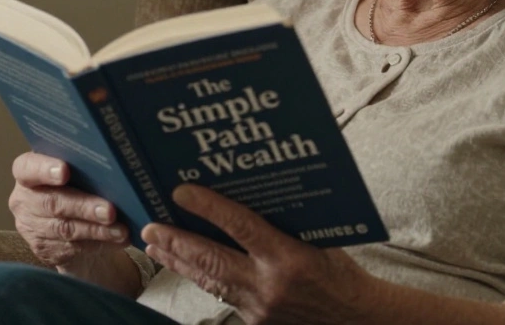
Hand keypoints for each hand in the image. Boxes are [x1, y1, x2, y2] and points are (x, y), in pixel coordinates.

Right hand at [9, 151, 129, 271]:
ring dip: (96, 230)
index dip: (44, 169)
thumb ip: (84, 167)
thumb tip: (114, 168)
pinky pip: (73, 248)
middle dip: (84, 207)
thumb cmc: (77, 184)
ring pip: (65, 229)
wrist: (72, 221)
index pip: (26, 167)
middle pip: (52, 202)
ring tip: (121, 230)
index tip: (64, 171)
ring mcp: (32, 227)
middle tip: (110, 211)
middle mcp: (24, 200)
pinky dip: (99, 243)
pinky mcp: (44, 249)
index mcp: (27, 173)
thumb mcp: (76, 172)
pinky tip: (117, 240)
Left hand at [142, 185, 375, 324]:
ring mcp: (259, 308)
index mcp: (291, 257)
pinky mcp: (254, 322)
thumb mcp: (318, 240)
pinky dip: (200, 279)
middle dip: (177, 242)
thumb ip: (282, 223)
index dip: (209, 208)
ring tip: (154, 245)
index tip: (181, 192)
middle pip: (212, 260)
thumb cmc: (340, 273)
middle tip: (149, 226)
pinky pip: (221, 295)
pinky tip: (184, 266)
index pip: (242, 226)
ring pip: (208, 281)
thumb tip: (246, 194)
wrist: (355, 320)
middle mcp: (270, 285)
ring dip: (178, 261)